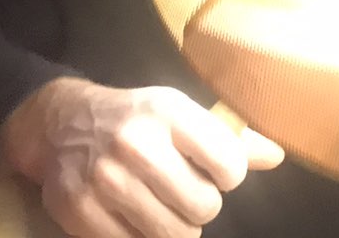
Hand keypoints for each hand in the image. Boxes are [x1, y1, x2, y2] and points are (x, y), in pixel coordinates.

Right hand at [0, 77, 283, 237]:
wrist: (63, 124)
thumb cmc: (137, 119)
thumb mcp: (182, 113)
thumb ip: (229, 137)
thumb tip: (276, 157)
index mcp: (168, 112)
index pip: (229, 163)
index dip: (230, 175)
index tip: (216, 171)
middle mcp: (136, 143)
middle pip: (203, 206)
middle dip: (203, 205)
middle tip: (187, 193)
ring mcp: (104, 180)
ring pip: (172, 234)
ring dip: (176, 226)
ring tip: (163, 206)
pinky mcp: (79, 211)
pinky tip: (134, 216)